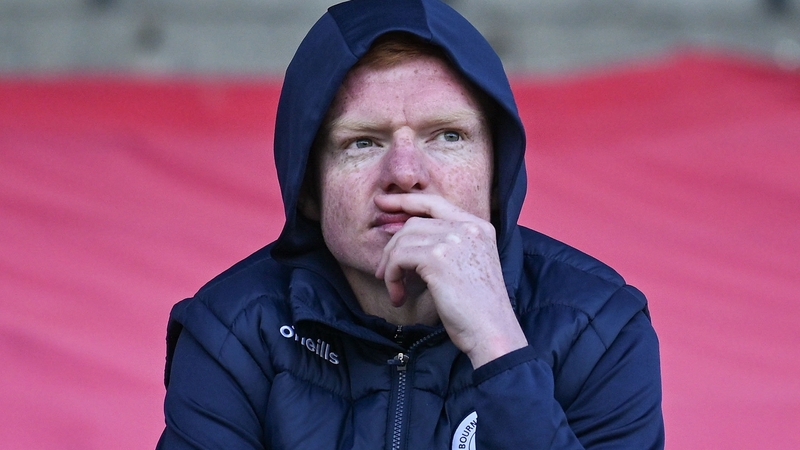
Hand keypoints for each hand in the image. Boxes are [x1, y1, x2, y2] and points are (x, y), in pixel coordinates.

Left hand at [374, 193, 527, 367]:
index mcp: (478, 226)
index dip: (405, 200)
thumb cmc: (478, 309)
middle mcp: (467, 227)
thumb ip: (445, 245)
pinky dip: (392, 277)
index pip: (434, 202)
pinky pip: (399, 258)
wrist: (492, 331)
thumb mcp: (467, 266)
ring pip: (402, 240)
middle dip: (392, 247)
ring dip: (391, 268)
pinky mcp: (437, 257)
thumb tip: (401, 235)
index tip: (382, 203)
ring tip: (396, 291)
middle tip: (384, 273)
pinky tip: (399, 296)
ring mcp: (453, 239)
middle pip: (413, 223)